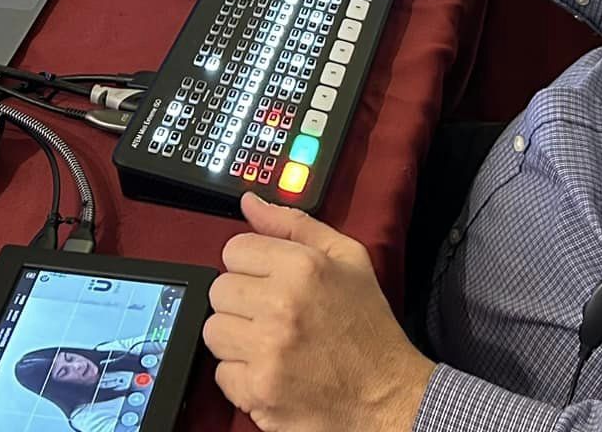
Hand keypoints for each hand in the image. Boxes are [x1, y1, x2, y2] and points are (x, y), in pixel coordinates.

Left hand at [203, 194, 434, 431]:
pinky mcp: (258, 390)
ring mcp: (267, 350)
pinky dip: (242, 376)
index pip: (234, 249)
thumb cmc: (368, 329)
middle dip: (242, 301)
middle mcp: (281, 305)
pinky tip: (271, 370)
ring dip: (237, 338)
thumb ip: (294, 225)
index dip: (251, 266)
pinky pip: (221, 373)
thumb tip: (250, 204)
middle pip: (219, 289)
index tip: (268, 281)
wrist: (388, 396)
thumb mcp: (349, 259)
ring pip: (213, 330)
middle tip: (272, 315)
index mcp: (303, 267)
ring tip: (270, 343)